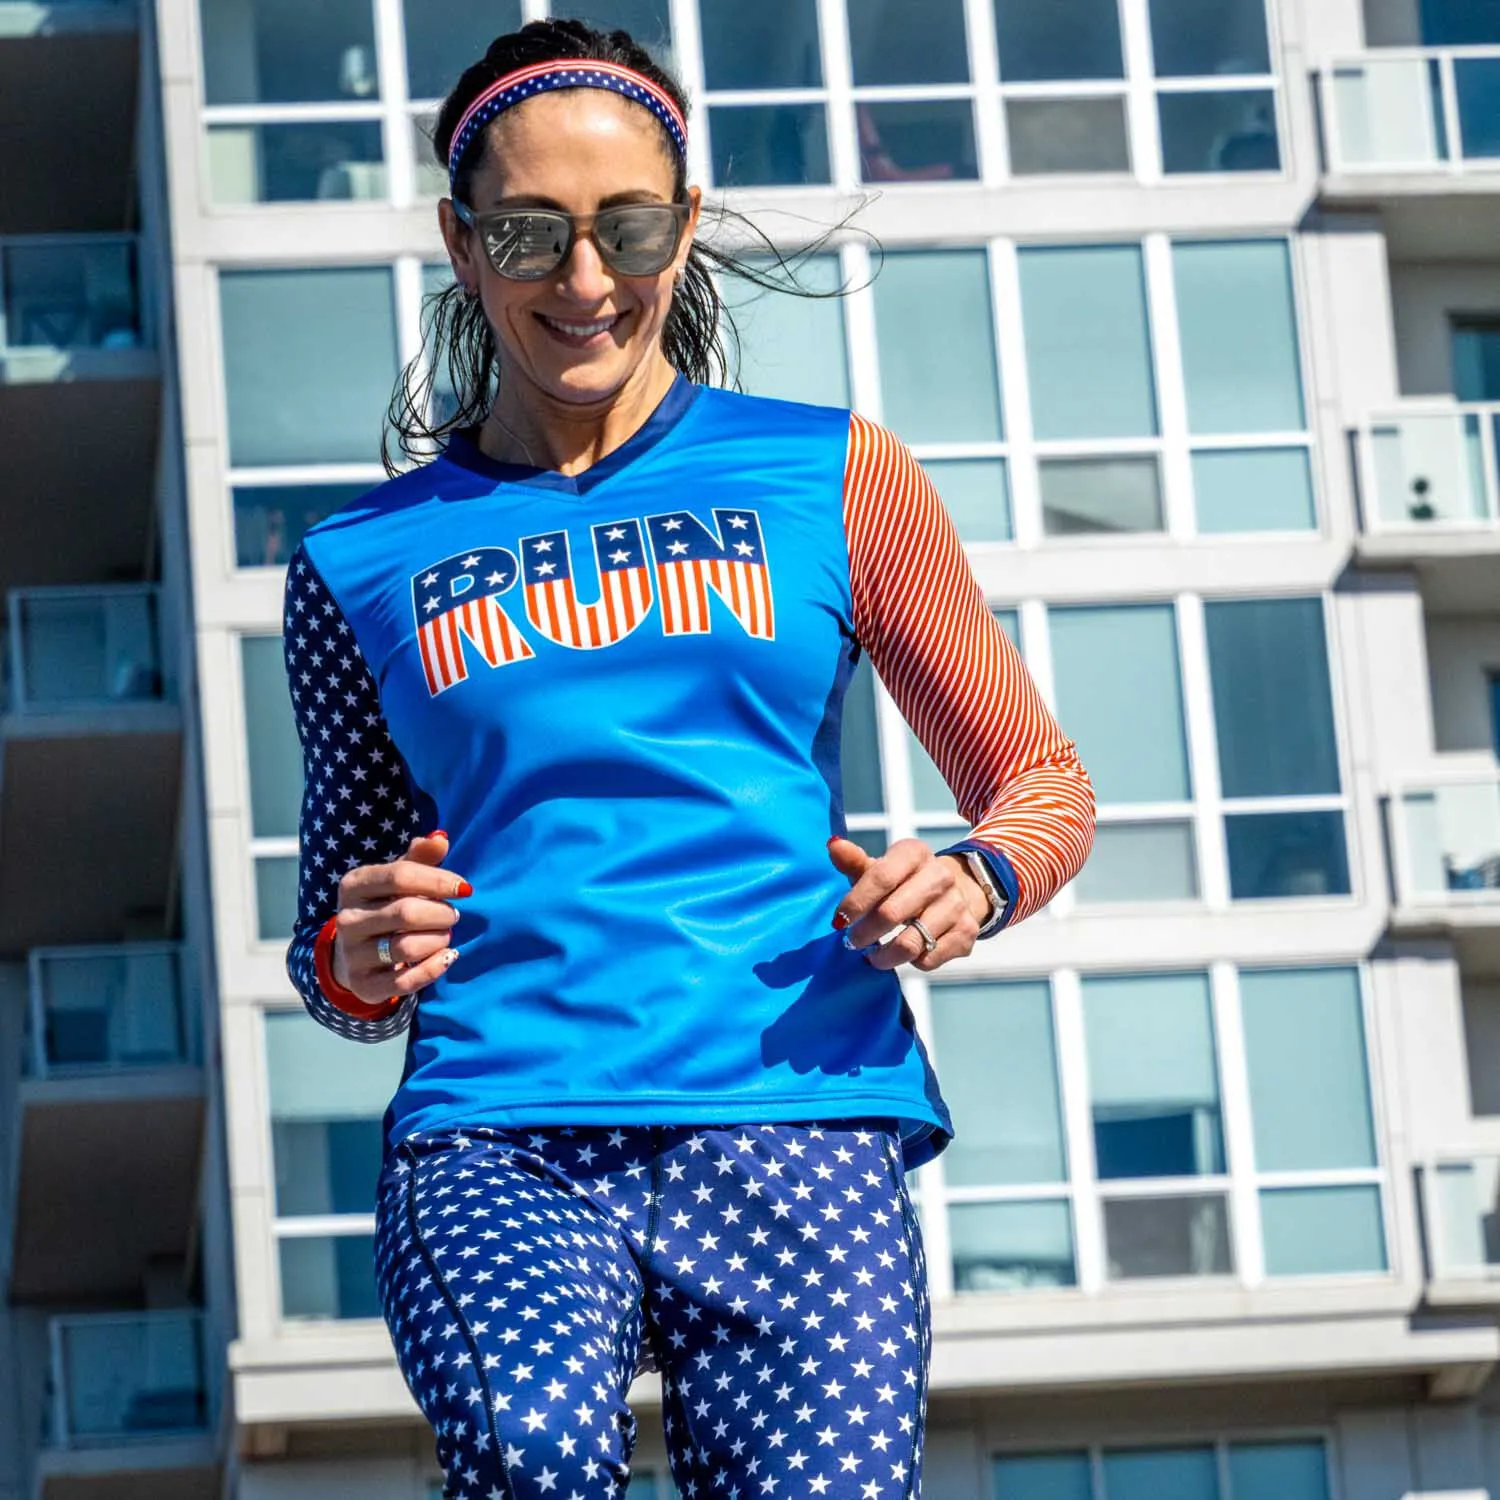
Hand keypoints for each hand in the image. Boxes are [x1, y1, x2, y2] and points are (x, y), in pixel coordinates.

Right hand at [331, 832, 469, 1002]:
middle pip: (406, 913)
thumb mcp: (398, 878)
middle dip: (441, 913)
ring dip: (439, 940)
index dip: (438, 881)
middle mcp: (346, 919)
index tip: (465, 889)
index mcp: (354, 885)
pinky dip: (433, 968)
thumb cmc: (387, 905)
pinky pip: (404, 982)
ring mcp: (352, 954)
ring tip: (446, 935)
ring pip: (407, 947)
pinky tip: (447, 956)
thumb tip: (440, 838)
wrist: (356, 953)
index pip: (399, 876)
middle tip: (453, 915)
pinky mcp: (364, 985)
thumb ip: (420, 858)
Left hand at [827, 836, 987, 972]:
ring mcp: (956, 904)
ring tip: (873, 955)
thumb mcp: (881, 868)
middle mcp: (941, 875)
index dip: (855, 902)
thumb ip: (854, 861)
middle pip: (891, 913)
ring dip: (884, 956)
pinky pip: (928, 959)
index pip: (881, 877)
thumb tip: (833, 845)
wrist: (956, 892)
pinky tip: (904, 954)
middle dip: (864, 933)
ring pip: (910, 943)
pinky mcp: (966, 933)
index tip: (839, 921)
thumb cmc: (905, 882)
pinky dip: (910, 962)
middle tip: (852, 942)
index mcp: (915, 853)